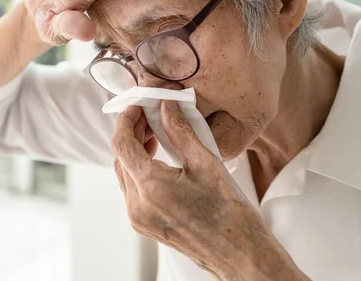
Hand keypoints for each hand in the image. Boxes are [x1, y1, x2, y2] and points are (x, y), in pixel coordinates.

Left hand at [111, 102, 306, 279]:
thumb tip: (167, 106)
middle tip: (150, 117)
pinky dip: (139, 170)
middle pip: (120, 158)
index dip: (126, 120)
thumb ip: (181, 131)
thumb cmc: (230, 212)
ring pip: (124, 174)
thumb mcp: (206, 163)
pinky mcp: (144, 225)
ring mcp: (138, 218)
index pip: (122, 144)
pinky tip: (157, 159)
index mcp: (151, 188)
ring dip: (134, 151)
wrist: (240, 253)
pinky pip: (131, 190)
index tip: (138, 107)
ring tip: (155, 135)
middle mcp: (138, 206)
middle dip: (131, 133)